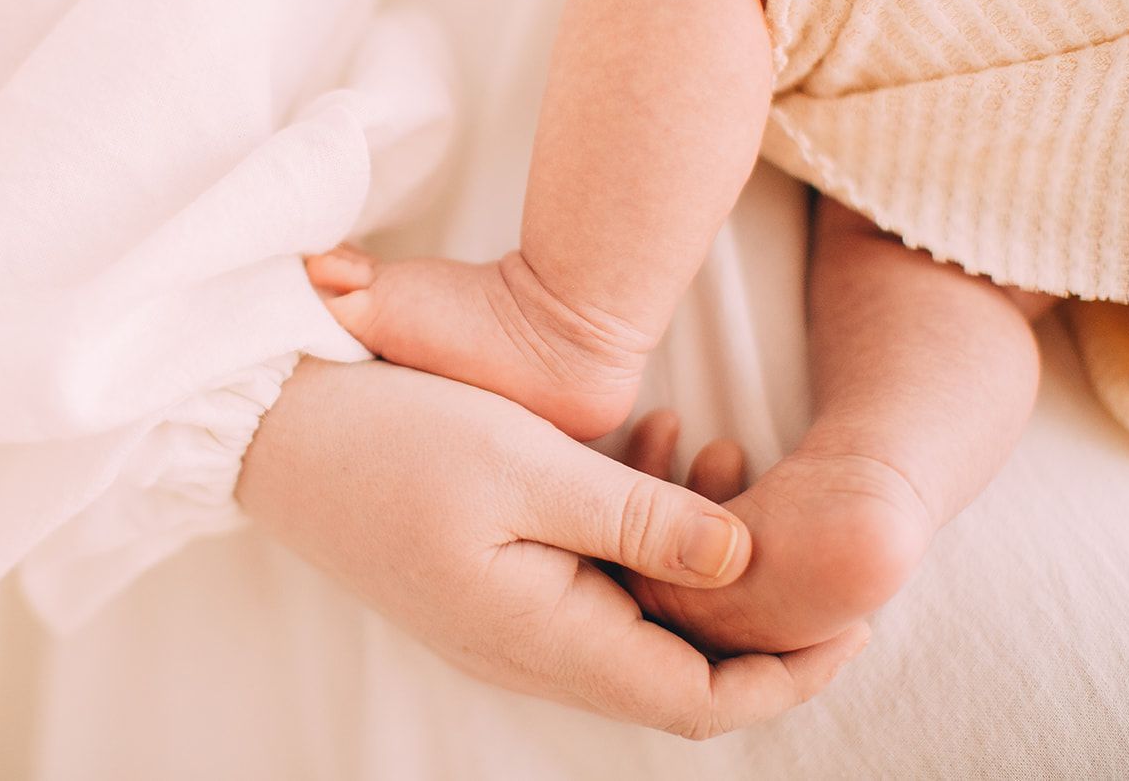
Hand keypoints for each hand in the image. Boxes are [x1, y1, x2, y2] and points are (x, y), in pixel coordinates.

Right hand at [236, 358, 869, 737]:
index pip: (701, 699)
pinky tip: (647, 447)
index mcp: (547, 637)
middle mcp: (528, 647)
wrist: (273, 428)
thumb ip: (644, 521)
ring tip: (714, 450)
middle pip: (676, 664)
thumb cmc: (395, 439)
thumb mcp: (532, 468)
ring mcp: (502, 616)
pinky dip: (633, 530)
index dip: (791, 671)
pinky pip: (587, 578)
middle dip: (748, 602)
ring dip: (689, 552)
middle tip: (785, 512)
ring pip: (634, 613)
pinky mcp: (484, 579)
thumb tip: (750, 560)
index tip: (854, 616)